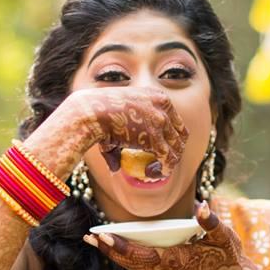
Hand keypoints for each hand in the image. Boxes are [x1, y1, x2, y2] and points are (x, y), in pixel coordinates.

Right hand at [58, 86, 188, 177]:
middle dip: (174, 151)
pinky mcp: (154, 137)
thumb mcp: (117, 118)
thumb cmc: (96, 114)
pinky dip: (164, 169)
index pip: (175, 119)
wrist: (89, 112)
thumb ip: (122, 138)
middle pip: (181, 134)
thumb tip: (116, 166)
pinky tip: (155, 173)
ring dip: (169, 162)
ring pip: (177, 148)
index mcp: (157, 96)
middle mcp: (163, 105)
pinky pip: (167, 158)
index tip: (164, 149)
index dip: (172, 137)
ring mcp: (161, 120)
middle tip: (162, 163)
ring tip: (156, 171)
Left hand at [84, 201, 269, 269]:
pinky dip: (127, 256)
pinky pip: (142, 266)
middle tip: (88, 236)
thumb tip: (201, 206)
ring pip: (134, 266)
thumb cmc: (231, 259)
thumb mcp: (226, 238)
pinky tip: (116, 245)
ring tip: (94, 239)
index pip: (142, 256)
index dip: (121, 247)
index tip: (103, 236)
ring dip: (114, 253)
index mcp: (177, 263)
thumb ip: (211, 222)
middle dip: (109, 249)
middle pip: (131, 262)